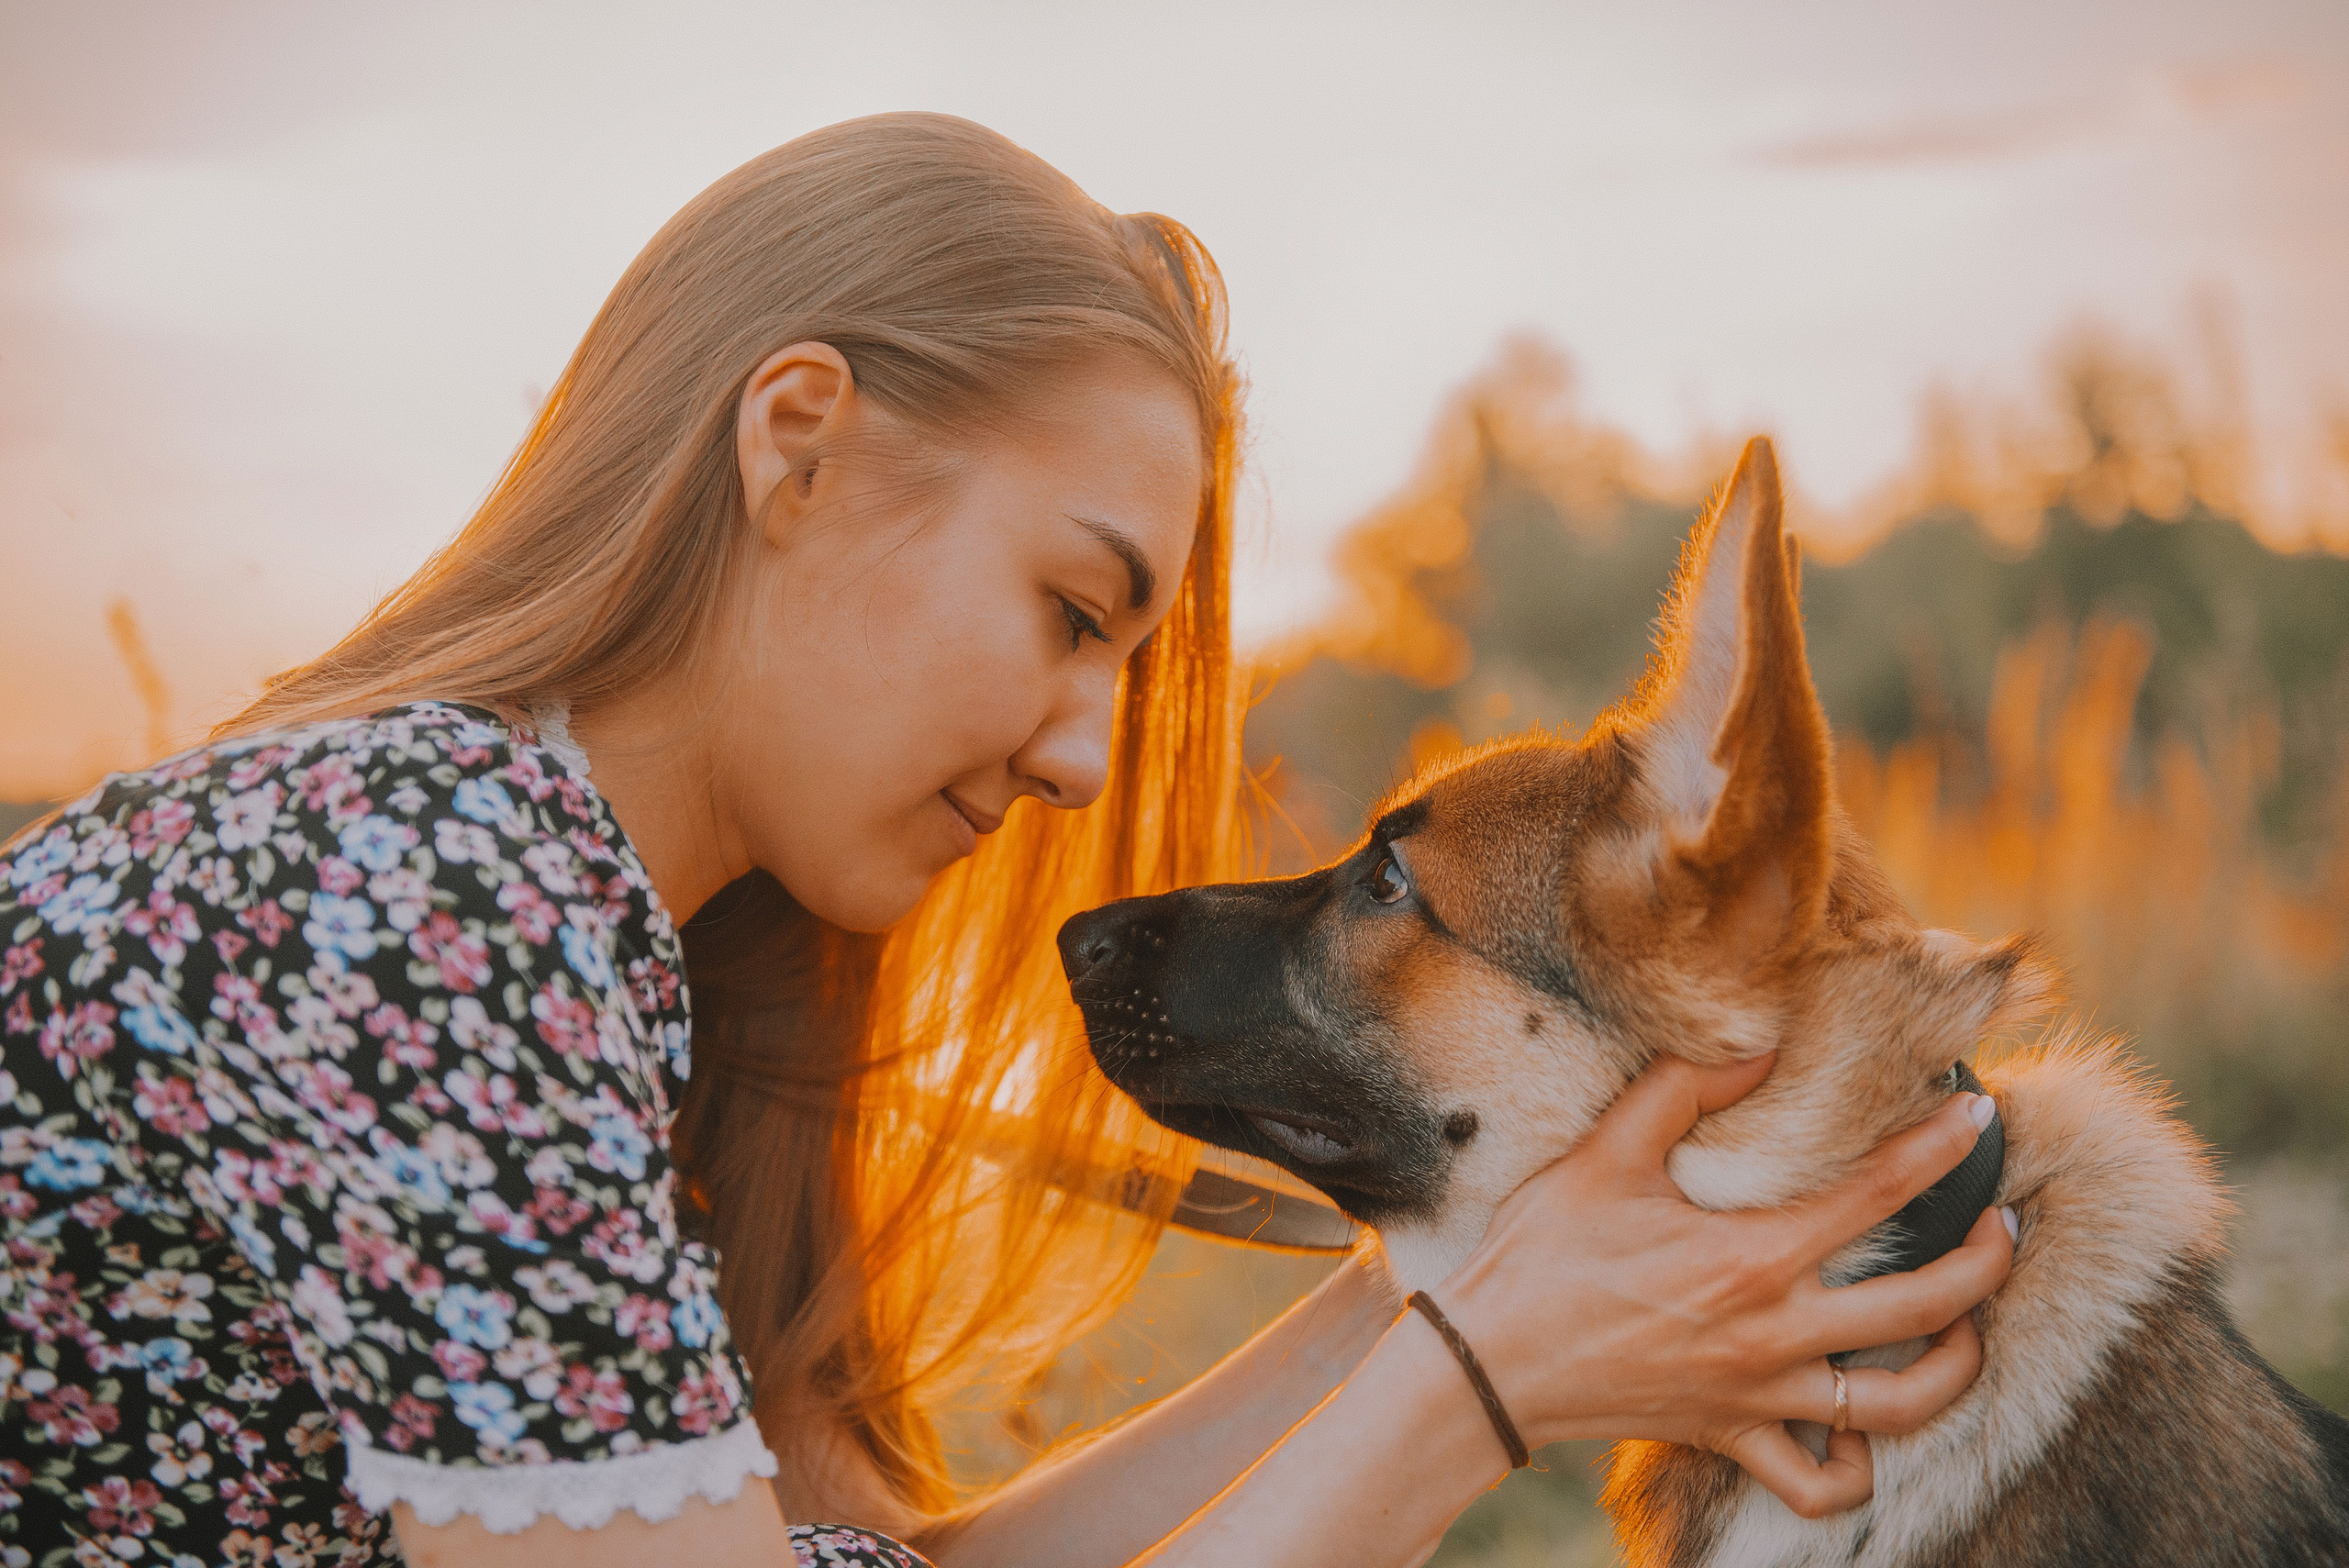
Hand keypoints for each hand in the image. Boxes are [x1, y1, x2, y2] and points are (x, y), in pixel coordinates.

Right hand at [1433, 1053, 2011, 1518]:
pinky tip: (1866, 1436)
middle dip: (1986, 1263)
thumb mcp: (1607, 1151)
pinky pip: (1818, 1481)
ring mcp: (1760, 1394)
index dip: (1937, 1151)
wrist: (1492, 1360)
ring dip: (1956, 1368)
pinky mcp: (1733, 1437)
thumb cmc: (1544, 1252)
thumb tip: (1760, 1050)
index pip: (1877, 1195)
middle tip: (2001, 1223)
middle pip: (1924, 1306)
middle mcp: (1773, 1331)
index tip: (1977, 1119)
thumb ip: (1684, 1091)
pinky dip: (1855, 1470)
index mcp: (1752, 1254)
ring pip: (1899, 1406)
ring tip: (1971, 1326)